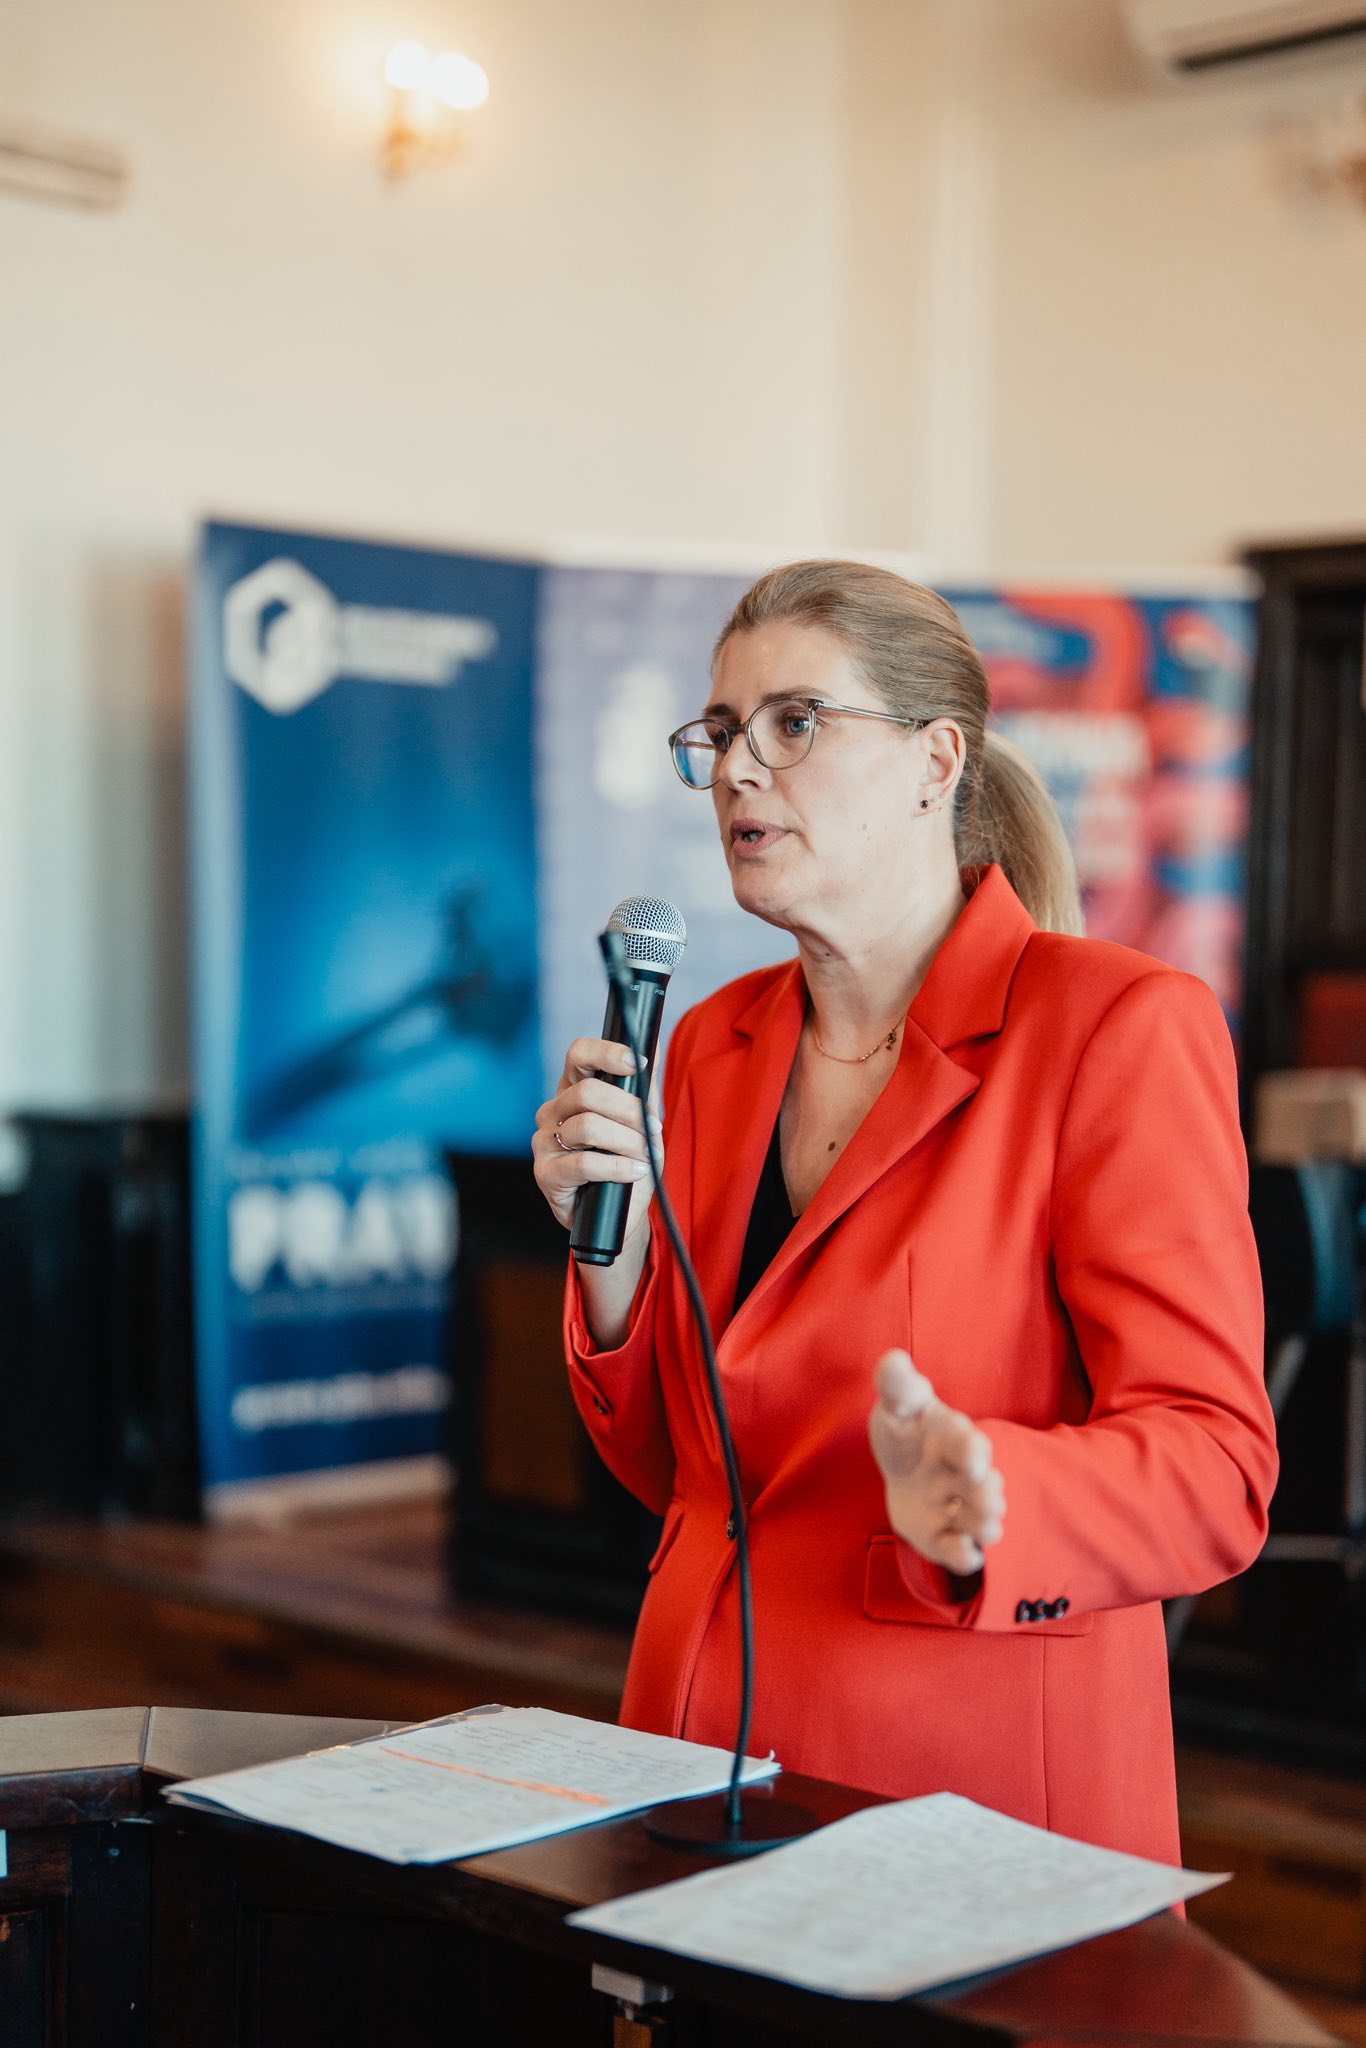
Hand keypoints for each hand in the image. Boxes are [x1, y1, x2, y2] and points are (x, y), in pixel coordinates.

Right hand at [532, 1036, 661, 1243]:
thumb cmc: (627, 1163)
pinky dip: (618, 1166)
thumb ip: (643, 1088)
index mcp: (572, 1090)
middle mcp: (552, 1111)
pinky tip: (634, 1171)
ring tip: (645, 1155)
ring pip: (588, 1126)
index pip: (578, 1054)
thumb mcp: (642, 1123)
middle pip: (588, 1091)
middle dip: (630, 1110)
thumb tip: (652, 1045)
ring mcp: (544, 1141)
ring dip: (628, 1141)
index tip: (638, 1063)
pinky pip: (584, 1162)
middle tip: (653, 1129)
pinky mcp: (545, 1174)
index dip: (607, 1053)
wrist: (619, 1215)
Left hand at [867, 1349, 1004, 1576]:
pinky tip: (964, 1553)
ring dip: (985, 1525)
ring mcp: (958, 1509)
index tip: (973, 1461)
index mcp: (955, 1440)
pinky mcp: (946, 1536)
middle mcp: (964, 1477)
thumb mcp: (898, 1407)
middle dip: (987, 1495)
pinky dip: (964, 1555)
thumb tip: (893, 1358)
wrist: (903, 1469)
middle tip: (989, 1500)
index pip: (968, 1445)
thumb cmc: (906, 1432)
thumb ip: (897, 1387)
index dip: (972, 1452)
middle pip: (983, 1487)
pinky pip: (960, 1551)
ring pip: (980, 1520)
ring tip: (988, 1529)